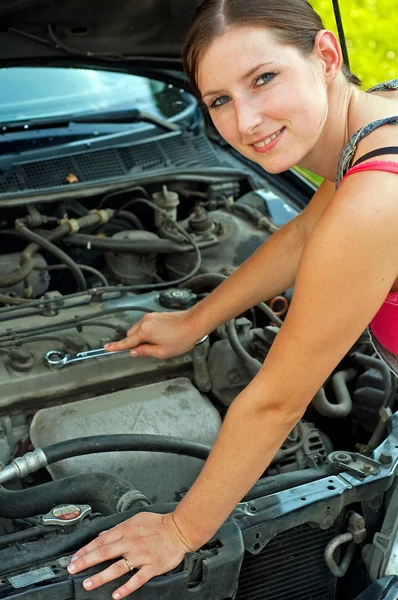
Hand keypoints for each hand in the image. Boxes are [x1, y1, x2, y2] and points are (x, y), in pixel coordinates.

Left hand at [67, 512, 191, 597]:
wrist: (179, 529)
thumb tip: (102, 534)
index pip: (101, 540)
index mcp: (126, 530)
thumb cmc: (158, 524)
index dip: (86, 550)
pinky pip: (137, 579)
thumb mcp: (135, 519)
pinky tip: (116, 595)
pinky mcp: (152, 567)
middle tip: (72, 569)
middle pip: (105, 553)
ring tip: (88, 584)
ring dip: (101, 576)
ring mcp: (141, 556)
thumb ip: (118, 527)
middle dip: (86, 561)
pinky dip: (126, 587)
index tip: (74, 558)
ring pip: (118, 567)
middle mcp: (131, 543)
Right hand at [105, 310, 203, 359]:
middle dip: (135, 343)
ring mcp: (150, 317)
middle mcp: (144, 321)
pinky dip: (148, 332)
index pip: (126, 341)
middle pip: (131, 335)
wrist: (194, 323)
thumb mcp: (162, 352)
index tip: (107, 348)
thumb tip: (133, 352)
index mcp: (144, 331)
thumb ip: (144, 352)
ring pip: (138, 330)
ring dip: (142, 338)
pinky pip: (145, 325)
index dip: (116, 347)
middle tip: (149, 350)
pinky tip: (162, 336)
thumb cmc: (181, 338)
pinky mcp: (155, 315)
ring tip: (160, 343)